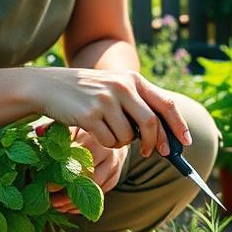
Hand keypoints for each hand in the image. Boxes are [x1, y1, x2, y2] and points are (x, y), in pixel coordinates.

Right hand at [26, 67, 191, 157]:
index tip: (185, 142)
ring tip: (108, 131)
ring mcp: (106, 100)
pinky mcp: (89, 114)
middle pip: (151, 124)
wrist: (47, 86)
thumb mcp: (115, 88)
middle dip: (155, 143)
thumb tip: (164, 135)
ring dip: (123, 143)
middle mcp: (122, 87)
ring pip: (129, 136)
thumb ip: (139, 103)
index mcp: (133, 79)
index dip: (178, 125)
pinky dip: (107, 143)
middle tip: (153, 153)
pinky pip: (110, 141)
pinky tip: (95, 131)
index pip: (166, 104)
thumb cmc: (87, 92)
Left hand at [50, 129, 128, 213]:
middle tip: (48, 201)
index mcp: (92, 138)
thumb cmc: (83, 128)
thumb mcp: (69, 124)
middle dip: (66, 193)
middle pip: (86, 179)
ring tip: (56, 206)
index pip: (75, 162)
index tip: (44, 185)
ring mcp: (113, 165)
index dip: (59, 176)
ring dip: (74, 201)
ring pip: (94, 189)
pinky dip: (85, 203)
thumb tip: (37, 132)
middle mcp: (106, 152)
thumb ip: (54, 128)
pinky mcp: (115, 176)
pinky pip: (101, 194)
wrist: (112, 129)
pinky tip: (69, 208)